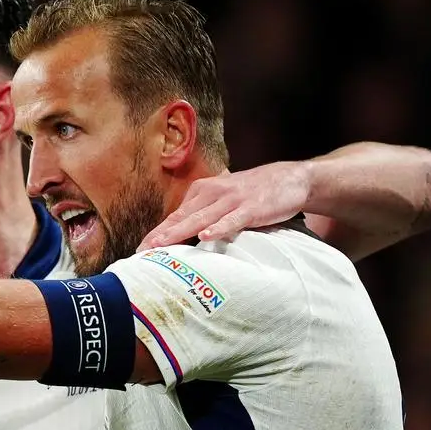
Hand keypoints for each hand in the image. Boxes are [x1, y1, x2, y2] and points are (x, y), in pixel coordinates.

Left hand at [137, 160, 312, 251]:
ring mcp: (232, 200)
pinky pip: (232, 220)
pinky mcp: (251, 208)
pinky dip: (219, 228)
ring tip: (162, 244)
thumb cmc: (252, 193)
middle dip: (161, 235)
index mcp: (202, 191)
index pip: (176, 215)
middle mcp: (213, 193)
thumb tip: (183, 236)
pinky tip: (206, 236)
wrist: (290, 179)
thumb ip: (204, 214)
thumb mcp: (223, 199)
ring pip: (201, 219)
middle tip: (142, 251)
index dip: (158, 233)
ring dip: (180, 232)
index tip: (140, 249)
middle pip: (182, 217)